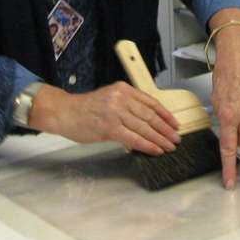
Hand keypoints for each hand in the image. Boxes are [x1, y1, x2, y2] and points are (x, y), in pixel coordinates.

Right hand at [30, 82, 180, 155]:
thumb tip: (148, 122)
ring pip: (144, 127)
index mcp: (123, 89)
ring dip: (159, 138)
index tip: (175, 124)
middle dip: (166, 129)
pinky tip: (155, 150)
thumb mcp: (109, 99)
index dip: (166, 114)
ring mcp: (115, 112)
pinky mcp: (109, 127)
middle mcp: (121, 98)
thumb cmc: (85, 109)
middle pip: (150, 115)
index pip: (151, 102)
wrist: (64, 112)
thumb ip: (127, 106)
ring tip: (169, 146)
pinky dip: (147, 145)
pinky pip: (133, 138)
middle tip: (176, 138)